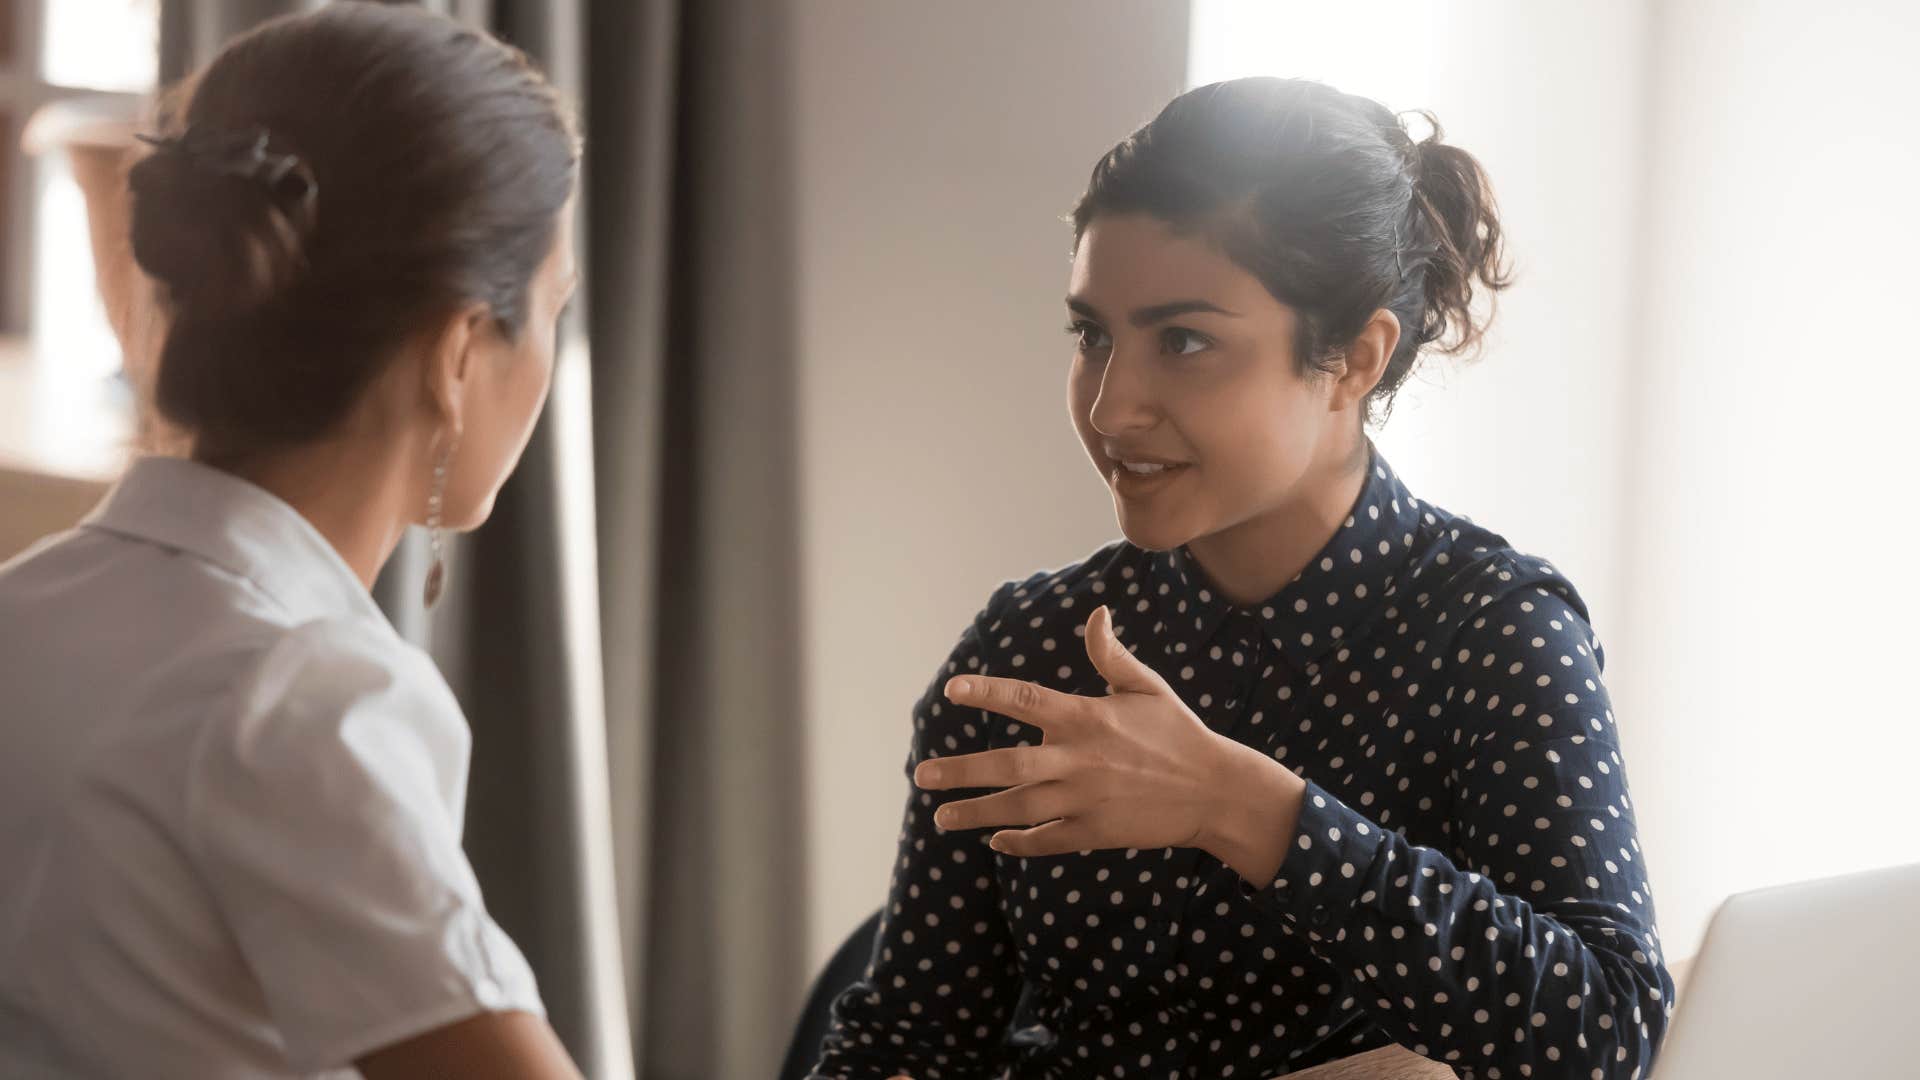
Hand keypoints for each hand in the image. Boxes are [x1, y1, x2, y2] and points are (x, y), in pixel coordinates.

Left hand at [914, 605, 1305, 879]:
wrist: (1214, 791)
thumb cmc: (1178, 732)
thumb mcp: (1146, 687)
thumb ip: (1111, 654)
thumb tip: (1097, 613)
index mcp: (1086, 717)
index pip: (1024, 700)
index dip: (985, 693)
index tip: (951, 690)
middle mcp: (1079, 760)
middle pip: (1008, 765)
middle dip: (961, 771)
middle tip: (921, 774)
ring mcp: (1084, 800)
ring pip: (1019, 808)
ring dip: (976, 813)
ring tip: (942, 816)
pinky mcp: (1094, 833)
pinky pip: (1045, 840)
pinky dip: (1018, 841)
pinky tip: (995, 839)